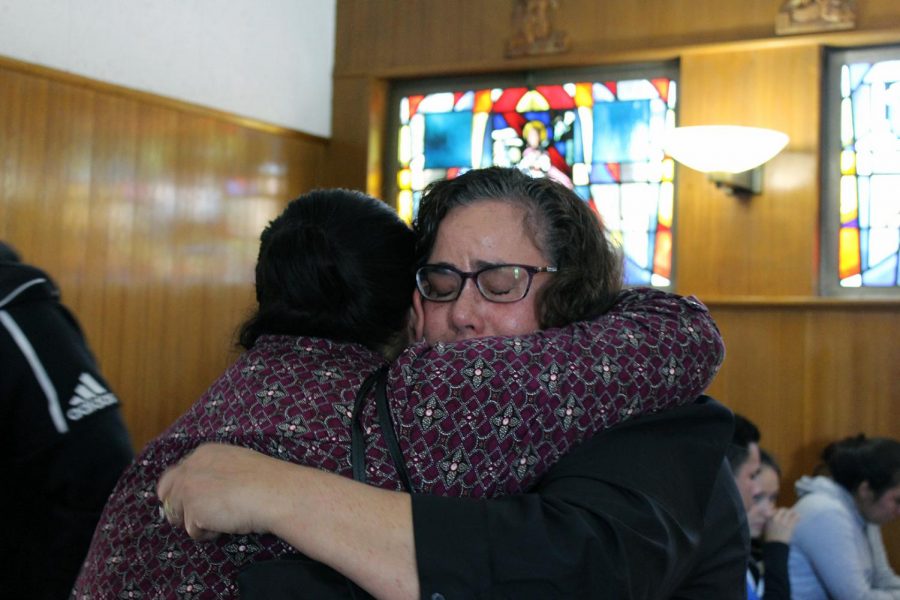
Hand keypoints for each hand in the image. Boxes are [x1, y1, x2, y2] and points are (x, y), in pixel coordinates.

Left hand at [157, 443, 294, 540]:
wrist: (275, 491)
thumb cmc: (266, 480)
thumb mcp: (236, 464)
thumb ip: (215, 472)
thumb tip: (207, 490)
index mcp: (204, 453)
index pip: (178, 473)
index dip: (185, 490)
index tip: (199, 500)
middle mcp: (190, 468)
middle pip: (166, 492)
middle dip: (178, 506)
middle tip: (200, 516)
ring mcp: (188, 490)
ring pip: (178, 513)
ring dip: (197, 520)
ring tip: (224, 516)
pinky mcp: (192, 511)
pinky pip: (193, 530)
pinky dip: (208, 532)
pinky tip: (227, 523)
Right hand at [763, 507, 798, 543]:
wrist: (774, 546)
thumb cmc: (769, 537)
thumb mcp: (766, 527)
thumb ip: (769, 520)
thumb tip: (773, 515)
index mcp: (769, 518)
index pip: (775, 510)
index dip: (779, 510)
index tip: (780, 512)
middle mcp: (776, 518)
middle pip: (782, 510)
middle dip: (786, 510)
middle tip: (788, 512)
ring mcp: (783, 522)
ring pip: (789, 513)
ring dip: (792, 512)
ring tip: (795, 513)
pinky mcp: (789, 527)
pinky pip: (794, 519)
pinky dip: (797, 516)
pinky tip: (799, 516)